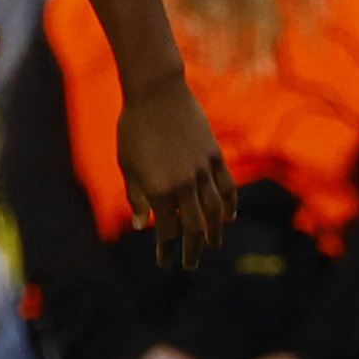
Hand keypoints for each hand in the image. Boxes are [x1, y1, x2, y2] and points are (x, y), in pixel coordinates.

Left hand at [119, 80, 231, 267]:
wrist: (157, 94)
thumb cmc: (134, 129)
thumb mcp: (128, 164)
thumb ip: (137, 196)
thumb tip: (141, 226)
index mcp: (158, 189)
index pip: (167, 230)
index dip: (167, 249)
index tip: (164, 261)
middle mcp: (184, 184)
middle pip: (194, 227)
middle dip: (193, 249)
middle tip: (190, 264)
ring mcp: (203, 170)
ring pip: (215, 210)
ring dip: (214, 231)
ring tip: (212, 245)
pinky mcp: (215, 156)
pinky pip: (227, 186)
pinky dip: (230, 204)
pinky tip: (228, 217)